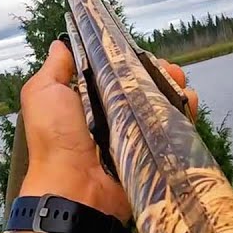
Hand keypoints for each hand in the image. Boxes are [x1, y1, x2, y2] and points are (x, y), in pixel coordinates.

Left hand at [18, 39, 198, 223]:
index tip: (139, 51)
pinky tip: (188, 100)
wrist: (75, 188)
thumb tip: (61, 44)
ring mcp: (132, 134)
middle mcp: (110, 115)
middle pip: (140, 85)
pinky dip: (184, 112)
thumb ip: (54, 68)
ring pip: (159, 103)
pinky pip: (171, 128)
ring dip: (172, 87)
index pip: (112, 72)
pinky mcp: (149, 151)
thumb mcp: (43, 93)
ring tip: (179, 80)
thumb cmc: (56, 138)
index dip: (127, 59)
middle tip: (166, 67)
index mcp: (85, 100)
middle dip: (156, 71)